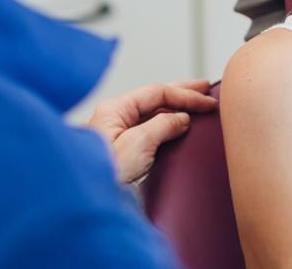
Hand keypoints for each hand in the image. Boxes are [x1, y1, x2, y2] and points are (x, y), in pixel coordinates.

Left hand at [85, 79, 217, 185]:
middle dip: (181, 92)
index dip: (185, 95)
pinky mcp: (120, 152)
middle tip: (205, 89)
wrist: (84, 201)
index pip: (157, 92)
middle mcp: (114, 118)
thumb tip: (181, 118)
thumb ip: (163, 126)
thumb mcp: (138, 144)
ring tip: (194, 104)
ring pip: (151, 113)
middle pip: (154, 98)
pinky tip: (175, 127)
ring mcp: (115, 134)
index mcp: (115, 109)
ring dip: (174, 108)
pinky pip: (147, 129)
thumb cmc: (104, 172)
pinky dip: (165, 124)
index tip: (207, 101)